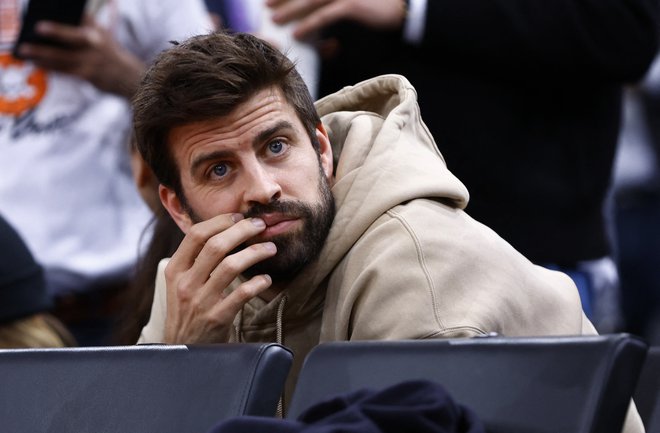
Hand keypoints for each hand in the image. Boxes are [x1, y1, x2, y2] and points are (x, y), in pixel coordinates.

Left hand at [15, 14, 144, 98]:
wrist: (129, 77)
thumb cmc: (108, 53)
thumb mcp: (101, 35)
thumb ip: (83, 26)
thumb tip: (50, 26)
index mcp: (97, 29)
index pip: (80, 16)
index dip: (66, 11)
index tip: (46, 13)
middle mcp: (95, 43)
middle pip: (72, 36)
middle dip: (55, 31)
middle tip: (37, 27)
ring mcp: (91, 60)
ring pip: (62, 56)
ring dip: (41, 53)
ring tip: (25, 50)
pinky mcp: (87, 75)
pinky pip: (64, 70)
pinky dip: (49, 66)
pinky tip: (37, 62)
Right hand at [163, 214, 277, 343]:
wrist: (182, 350)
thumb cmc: (187, 311)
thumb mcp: (181, 284)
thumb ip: (195, 261)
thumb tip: (224, 230)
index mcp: (175, 270)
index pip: (195, 235)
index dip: (219, 221)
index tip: (238, 216)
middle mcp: (185, 284)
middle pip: (216, 246)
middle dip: (242, 230)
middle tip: (260, 225)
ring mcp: (200, 302)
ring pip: (231, 266)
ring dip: (255, 253)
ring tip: (270, 248)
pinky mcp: (217, 318)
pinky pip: (242, 294)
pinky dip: (258, 283)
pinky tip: (266, 279)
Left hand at [266, 0, 406, 40]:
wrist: (408, 6)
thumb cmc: (383, 7)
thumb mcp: (357, 5)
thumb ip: (339, 12)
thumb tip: (326, 41)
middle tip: (265, 4)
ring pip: (310, 0)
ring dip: (290, 10)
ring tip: (274, 19)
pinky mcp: (352, 4)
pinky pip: (325, 15)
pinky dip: (310, 24)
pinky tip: (299, 33)